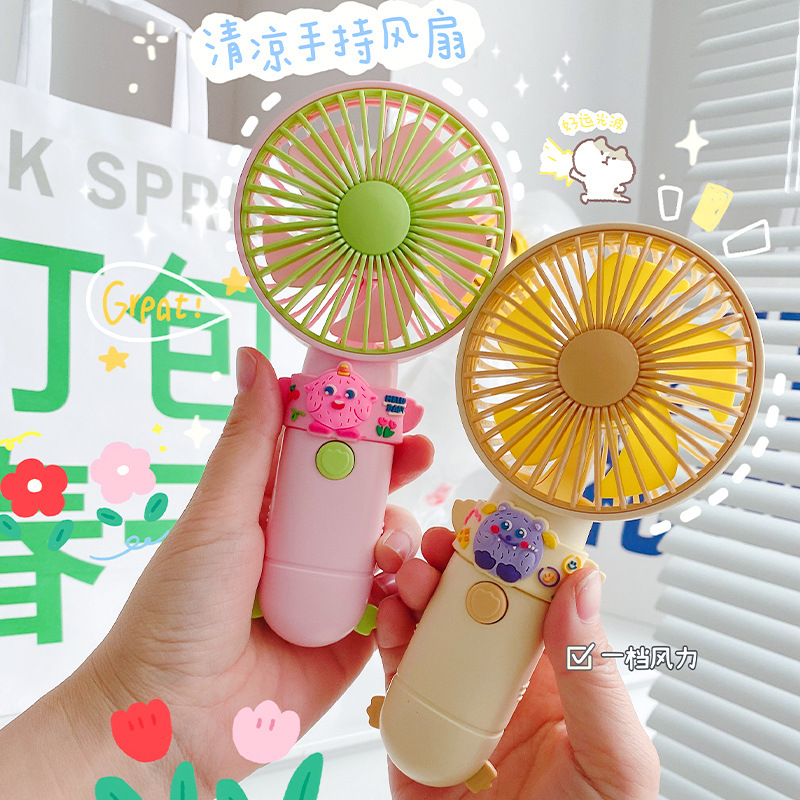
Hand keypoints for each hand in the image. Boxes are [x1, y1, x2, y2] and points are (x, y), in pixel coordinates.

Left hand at [0, 348, 432, 797]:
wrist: (173, 720)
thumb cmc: (179, 609)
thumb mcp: (219, 514)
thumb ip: (249, 439)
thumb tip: (255, 355)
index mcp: (267, 506)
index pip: (321, 452)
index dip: (357, 423)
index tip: (389, 401)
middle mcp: (303, 543)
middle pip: (362, 493)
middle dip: (396, 468)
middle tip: (420, 448)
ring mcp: (331, 590)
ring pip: (387, 542)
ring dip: (403, 530)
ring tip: (393, 543)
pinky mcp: (354, 637)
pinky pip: (396, 601)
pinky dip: (409, 586)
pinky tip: (406, 580)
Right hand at [376, 527, 659, 799]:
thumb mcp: (613, 758)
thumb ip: (594, 676)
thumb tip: (581, 590)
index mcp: (556, 676)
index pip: (535, 601)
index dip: (518, 557)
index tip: (501, 525)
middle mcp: (502, 679)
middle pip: (476, 604)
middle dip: (458, 562)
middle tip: (446, 538)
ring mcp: (455, 697)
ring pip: (433, 625)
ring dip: (420, 586)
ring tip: (415, 566)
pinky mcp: (413, 724)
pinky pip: (398, 670)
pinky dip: (390, 632)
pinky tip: (394, 608)